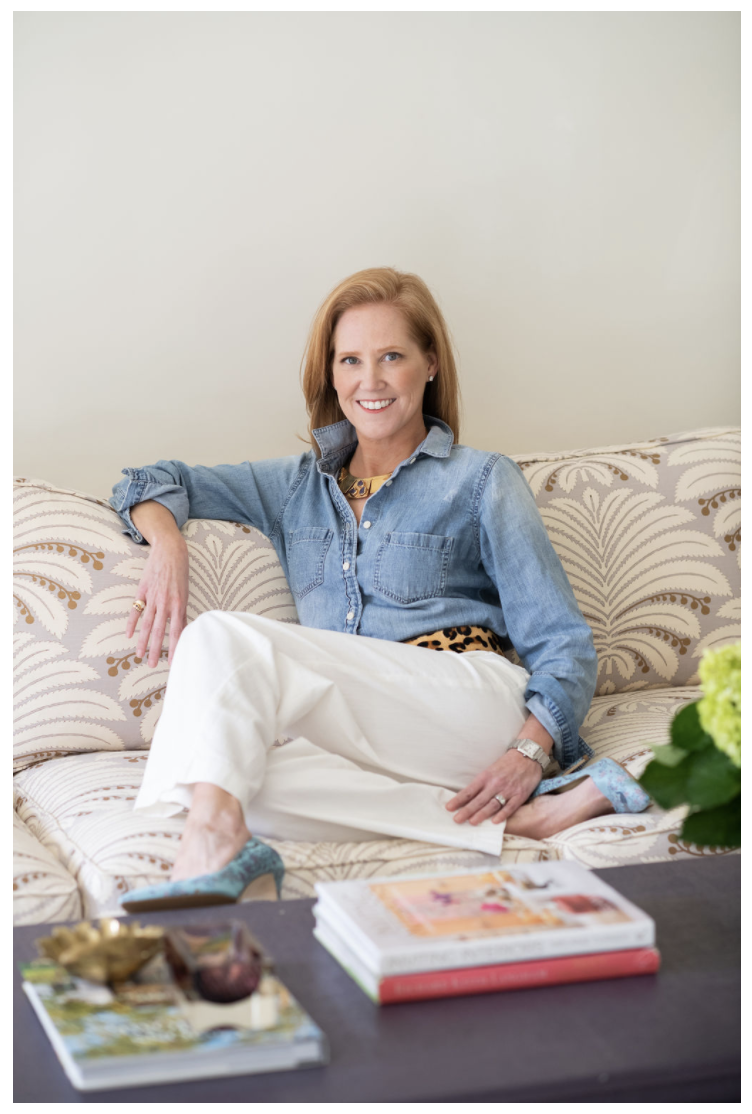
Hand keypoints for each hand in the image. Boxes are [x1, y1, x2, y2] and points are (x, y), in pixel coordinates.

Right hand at [126, 536, 189, 667]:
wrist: (170, 550)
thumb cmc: (180, 572)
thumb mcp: (184, 592)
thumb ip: (180, 611)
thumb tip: (181, 629)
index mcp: (179, 604)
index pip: (176, 631)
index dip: (174, 648)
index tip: (172, 662)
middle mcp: (165, 603)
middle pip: (159, 631)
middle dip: (155, 650)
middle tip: (151, 665)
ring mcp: (153, 597)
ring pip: (146, 624)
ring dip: (142, 641)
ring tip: (139, 655)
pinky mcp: (143, 591)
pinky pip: (135, 610)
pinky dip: (131, 623)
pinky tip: (128, 635)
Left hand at [445, 747, 543, 825]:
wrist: (527, 755)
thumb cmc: (506, 764)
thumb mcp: (491, 770)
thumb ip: (482, 784)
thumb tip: (468, 798)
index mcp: (486, 776)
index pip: (469, 790)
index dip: (459, 799)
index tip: (449, 808)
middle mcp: (495, 783)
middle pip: (479, 799)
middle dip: (467, 810)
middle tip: (457, 819)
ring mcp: (508, 790)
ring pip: (493, 804)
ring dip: (482, 814)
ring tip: (472, 822)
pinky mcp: (520, 795)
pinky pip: (510, 807)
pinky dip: (503, 814)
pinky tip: (495, 822)